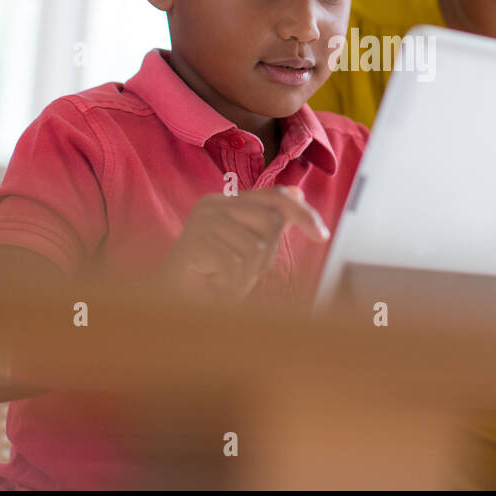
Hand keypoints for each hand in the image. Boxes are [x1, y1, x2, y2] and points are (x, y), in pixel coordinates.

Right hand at [161, 186, 329, 303]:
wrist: (172, 304)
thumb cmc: (212, 278)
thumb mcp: (249, 248)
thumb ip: (270, 222)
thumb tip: (297, 191)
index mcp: (227, 201)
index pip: (275, 197)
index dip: (303, 213)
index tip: (322, 235)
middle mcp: (212, 204)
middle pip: (270, 223)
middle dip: (264, 257)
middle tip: (240, 273)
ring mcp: (201, 221)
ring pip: (254, 249)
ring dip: (245, 275)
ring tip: (222, 280)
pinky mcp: (194, 242)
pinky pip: (234, 265)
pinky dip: (230, 284)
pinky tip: (212, 284)